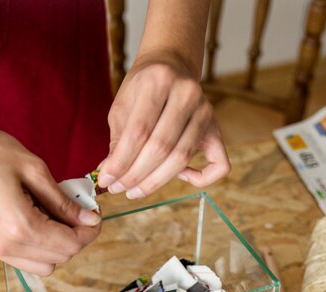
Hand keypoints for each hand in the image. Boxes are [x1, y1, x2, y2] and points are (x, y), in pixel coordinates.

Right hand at [0, 113, 100, 274]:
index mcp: (20, 225)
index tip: (95, 216)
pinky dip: (35, 247)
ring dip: (56, 247)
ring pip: (41, 266)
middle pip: (59, 259)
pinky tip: (34, 220)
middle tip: (78, 213)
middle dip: (75, 239)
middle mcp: (5, 245)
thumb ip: (63, 200)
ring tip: (55, 217)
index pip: (70, 245)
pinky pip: (20, 258)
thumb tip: (87, 219)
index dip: (90, 232)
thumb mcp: (32, 168)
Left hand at [98, 52, 229, 198]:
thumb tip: (110, 175)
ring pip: (181, 158)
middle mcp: (187, 92)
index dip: (121, 162)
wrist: (171, 65)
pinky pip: (218, 164)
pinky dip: (201, 179)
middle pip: (161, 147)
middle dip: (135, 175)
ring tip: (134, 190)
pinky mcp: (216, 128)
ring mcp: (205, 111)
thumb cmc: (142, 89)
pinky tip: (181, 177)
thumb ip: (118, 140)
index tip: (106, 180)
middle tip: (118, 188)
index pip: (139, 131)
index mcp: (159, 80)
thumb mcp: (122, 107)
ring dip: (155, 181)